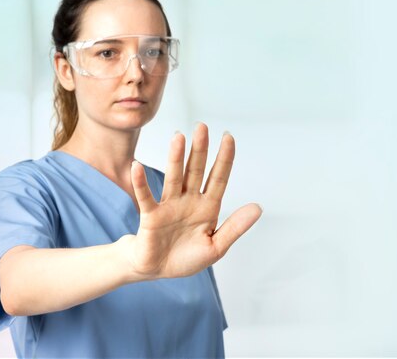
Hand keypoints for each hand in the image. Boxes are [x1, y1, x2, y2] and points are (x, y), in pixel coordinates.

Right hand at [125, 122, 261, 279]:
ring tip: (178, 137)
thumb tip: (258, 207)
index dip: (224, 158)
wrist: (158, 270)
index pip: (218, 178)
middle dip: (200, 150)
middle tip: (202, 127)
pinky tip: (138, 166)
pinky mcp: (151, 216)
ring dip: (176, 158)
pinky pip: (146, 197)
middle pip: (196, 171)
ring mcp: (170, 206)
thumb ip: (235, 227)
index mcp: (208, 207)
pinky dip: (141, 182)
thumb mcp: (216, 246)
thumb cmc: (186, 257)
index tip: (229, 137)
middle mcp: (189, 201)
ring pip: (174, 177)